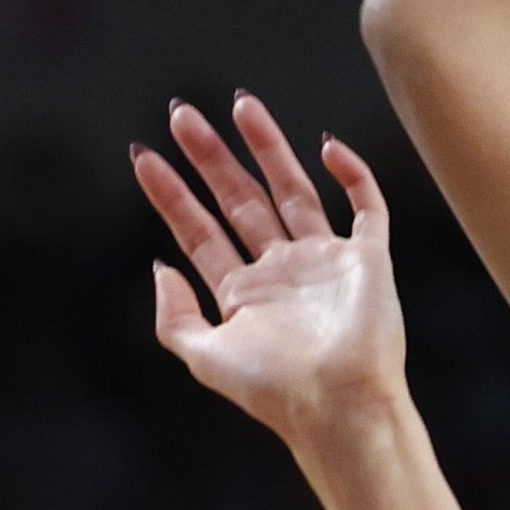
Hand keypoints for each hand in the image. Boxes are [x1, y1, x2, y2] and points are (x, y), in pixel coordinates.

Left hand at [133, 95, 407, 446]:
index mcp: (242, 293)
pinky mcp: (367, 258)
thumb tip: (159, 266)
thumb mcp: (205, 358)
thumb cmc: (274, 391)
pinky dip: (352, 174)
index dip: (169, 193)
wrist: (339, 406)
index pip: (198, 230)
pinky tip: (327, 145)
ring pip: (293, 189)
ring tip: (241, 103)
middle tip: (181, 113)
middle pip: (239, 199)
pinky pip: (365, 205)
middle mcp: (281, 270)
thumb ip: (175, 318)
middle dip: (209, 156)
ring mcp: (324, 260)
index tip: (142, 155)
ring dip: (268, 146)